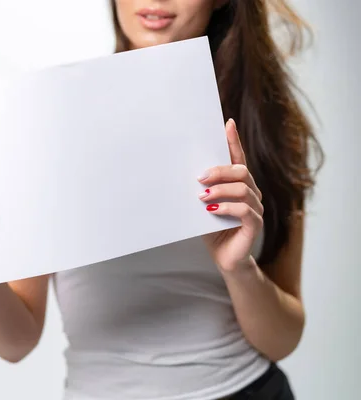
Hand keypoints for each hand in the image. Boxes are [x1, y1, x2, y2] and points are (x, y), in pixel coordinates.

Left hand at [198, 119, 262, 271]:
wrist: (225, 259)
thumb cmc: (213, 230)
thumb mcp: (204, 206)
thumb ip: (202, 190)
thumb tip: (188, 174)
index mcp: (240, 185)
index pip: (238, 159)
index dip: (234, 141)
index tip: (228, 124)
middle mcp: (252, 193)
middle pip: (241, 171)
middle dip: (220, 171)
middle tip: (199, 178)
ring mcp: (256, 208)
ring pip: (243, 189)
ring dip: (220, 191)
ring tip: (202, 197)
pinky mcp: (255, 224)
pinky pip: (245, 210)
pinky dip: (227, 208)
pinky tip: (212, 210)